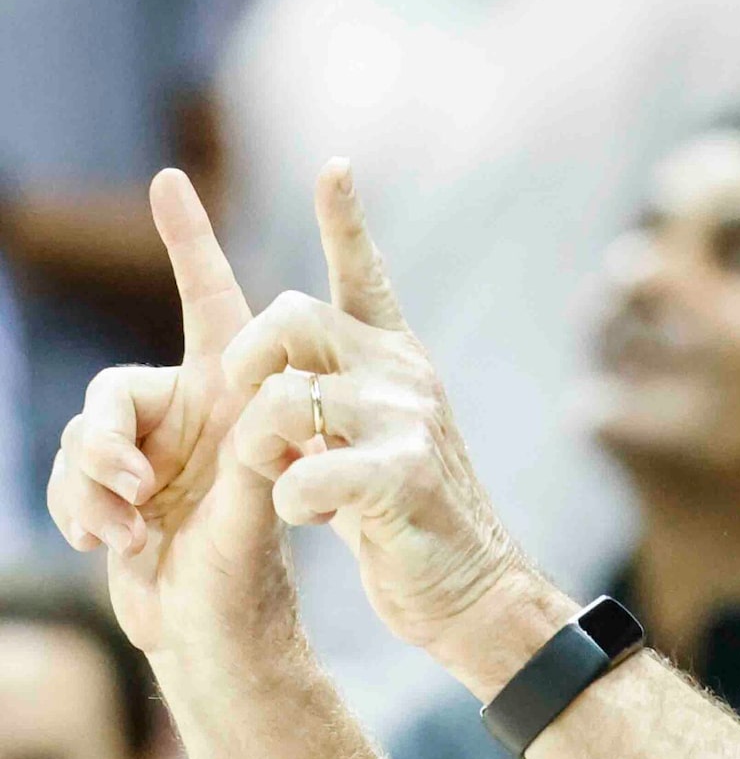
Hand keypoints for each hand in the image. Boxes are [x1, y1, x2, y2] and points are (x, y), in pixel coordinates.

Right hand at [45, 169, 286, 661]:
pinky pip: (67, 475)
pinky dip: (79, 508)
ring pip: (82, 433)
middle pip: (114, 388)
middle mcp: (190, 415)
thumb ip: (257, 450)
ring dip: (91, 481)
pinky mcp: (112, 489)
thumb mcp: (261, 506)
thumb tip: (268, 396)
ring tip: (127, 524)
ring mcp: (148, 452)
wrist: (217, 642)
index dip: (189, 243)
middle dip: (106, 436)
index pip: (211, 305)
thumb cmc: (255, 580)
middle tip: (135, 482)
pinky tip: (110, 544)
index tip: (172, 177)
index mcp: (235, 399)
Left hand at [209, 161, 543, 676]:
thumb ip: (323, 401)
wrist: (475, 590)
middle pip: (291, 314)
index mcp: (394, 360)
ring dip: (260, 446)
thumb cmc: (409, 521)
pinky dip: (291, 499)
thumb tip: (263, 383)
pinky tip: (312, 517)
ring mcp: (410, 420)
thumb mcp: (363, 443)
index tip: (333, 167)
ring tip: (281, 479)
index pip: (363, 274)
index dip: (345, 219)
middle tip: (246, 409)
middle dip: (246, 360)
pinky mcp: (404, 474)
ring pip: (285, 398)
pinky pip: (306, 471)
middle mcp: (405, 374)